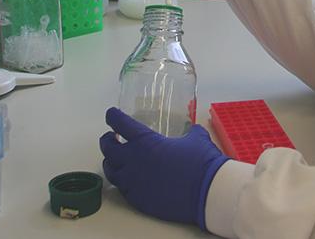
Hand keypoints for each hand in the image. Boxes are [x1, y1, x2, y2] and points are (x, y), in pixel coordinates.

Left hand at [99, 107, 228, 229]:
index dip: (113, 116)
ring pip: (110, 171)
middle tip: (111, 137)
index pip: (120, 123)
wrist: (207, 192)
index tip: (111, 114)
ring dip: (111, 162)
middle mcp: (133, 160)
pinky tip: (130, 179)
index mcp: (145, 141)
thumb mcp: (196, 138)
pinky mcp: (138, 200)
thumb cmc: (202, 161)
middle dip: (107, 140)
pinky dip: (123, 181)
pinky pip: (123, 189)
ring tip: (115, 160)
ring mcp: (133, 182)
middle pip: (108, 148)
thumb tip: (192, 130)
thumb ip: (189, 132)